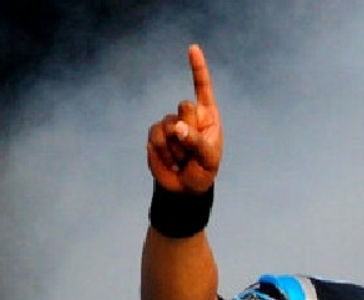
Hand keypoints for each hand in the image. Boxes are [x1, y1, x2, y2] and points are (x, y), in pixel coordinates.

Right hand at [145, 44, 221, 193]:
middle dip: (189, 131)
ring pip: (168, 126)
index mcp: (207, 115)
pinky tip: (171, 162)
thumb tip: (176, 128)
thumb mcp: (208, 158)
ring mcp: (169, 123)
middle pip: (184, 107)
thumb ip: (196, 141)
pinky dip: (164, 153)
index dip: (197, 68)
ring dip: (177, 149)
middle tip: (193, 151)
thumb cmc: (202, 170)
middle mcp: (188, 115)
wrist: (184, 188)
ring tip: (182, 160)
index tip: (193, 48)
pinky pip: (156, 138)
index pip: (202, 87)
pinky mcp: (155, 134)